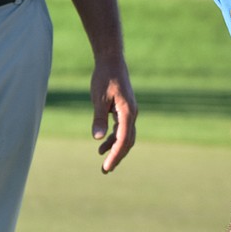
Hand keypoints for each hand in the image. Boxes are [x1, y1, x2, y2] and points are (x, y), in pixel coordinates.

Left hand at [91, 55, 136, 172]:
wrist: (111, 61)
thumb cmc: (104, 77)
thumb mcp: (98, 99)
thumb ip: (98, 119)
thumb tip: (98, 139)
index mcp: (127, 112)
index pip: (123, 140)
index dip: (115, 155)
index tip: (106, 166)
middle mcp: (132, 114)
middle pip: (128, 142)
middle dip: (117, 156)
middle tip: (106, 170)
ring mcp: (130, 113)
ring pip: (126, 137)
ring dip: (115, 149)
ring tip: (103, 162)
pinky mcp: (125, 111)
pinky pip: (122, 129)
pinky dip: (114, 139)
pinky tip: (102, 145)